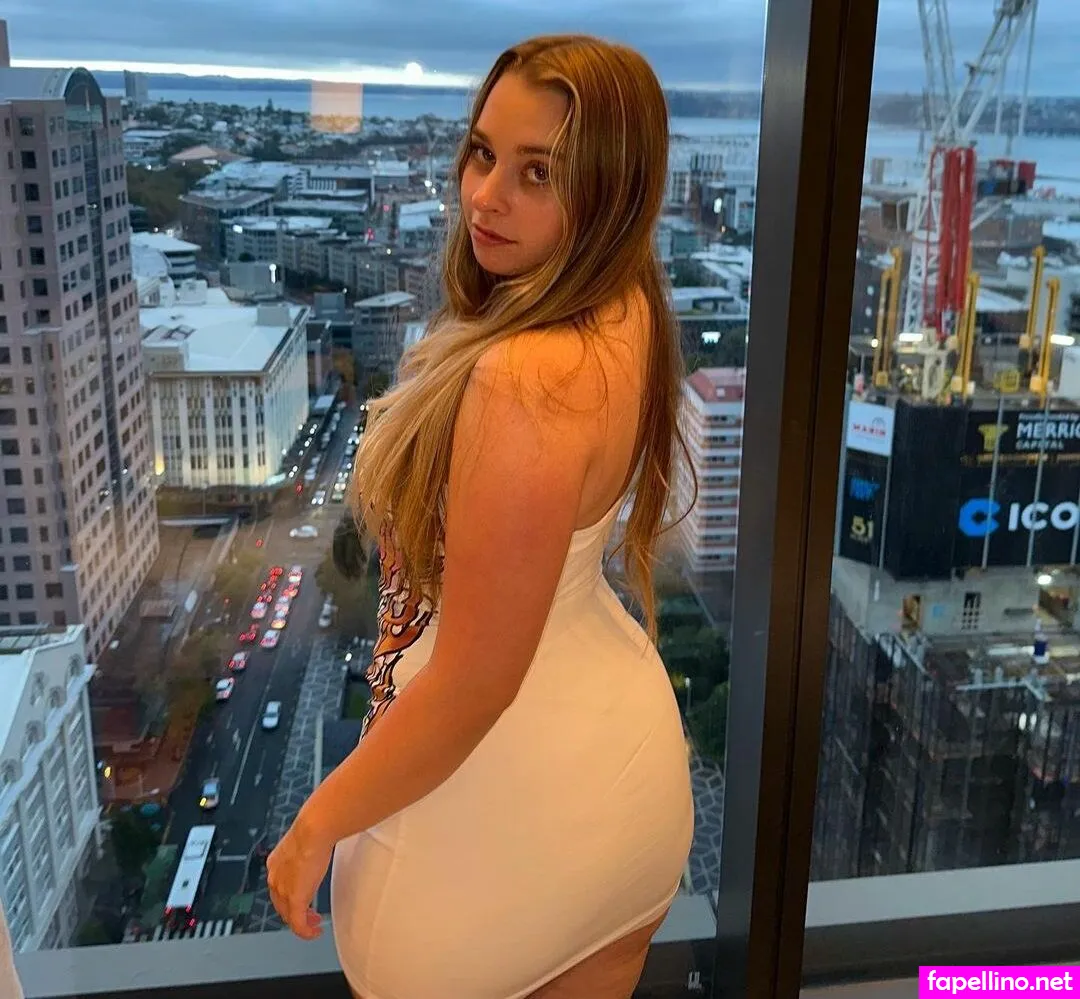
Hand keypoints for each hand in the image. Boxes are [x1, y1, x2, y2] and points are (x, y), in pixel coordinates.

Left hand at [266, 810, 332, 939]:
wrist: (314, 830)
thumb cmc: (314, 829)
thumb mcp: (306, 842)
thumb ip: (308, 849)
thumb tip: (321, 843)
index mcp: (275, 864)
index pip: (278, 888)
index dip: (289, 897)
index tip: (303, 898)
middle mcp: (275, 879)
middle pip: (281, 905)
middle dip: (295, 912)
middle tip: (310, 916)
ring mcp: (283, 891)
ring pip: (288, 916)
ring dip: (302, 922)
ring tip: (314, 924)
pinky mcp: (295, 899)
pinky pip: (298, 925)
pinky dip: (305, 932)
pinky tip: (315, 932)